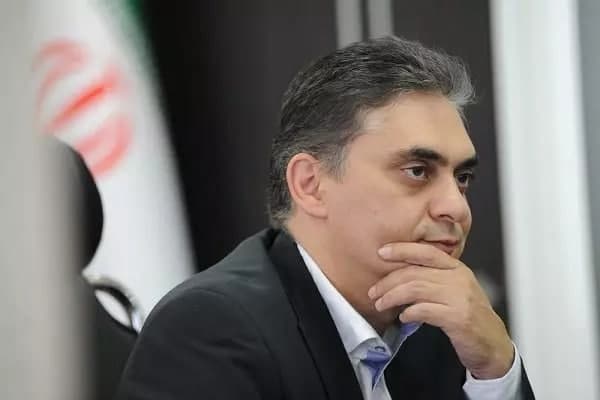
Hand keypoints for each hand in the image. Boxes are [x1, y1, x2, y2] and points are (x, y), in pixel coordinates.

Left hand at [368, 242, 513, 378]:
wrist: (493, 344)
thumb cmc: (468, 316)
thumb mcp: (454, 290)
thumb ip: (432, 278)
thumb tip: (398, 275)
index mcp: (457, 268)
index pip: (426, 252)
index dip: (402, 250)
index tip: (382, 252)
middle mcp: (459, 279)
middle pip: (414, 273)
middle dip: (388, 282)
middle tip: (374, 291)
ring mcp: (459, 298)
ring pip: (416, 289)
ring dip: (393, 297)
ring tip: (381, 304)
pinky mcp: (458, 318)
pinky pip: (425, 310)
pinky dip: (409, 313)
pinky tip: (403, 317)